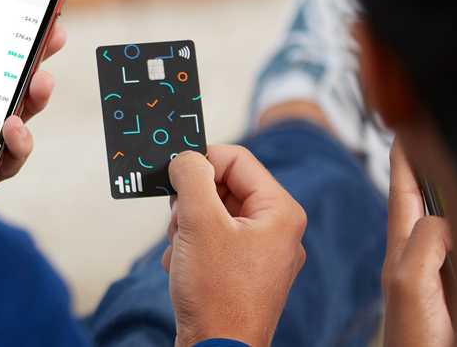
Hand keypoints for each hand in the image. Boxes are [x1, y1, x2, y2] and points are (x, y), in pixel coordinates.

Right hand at [162, 146, 306, 346]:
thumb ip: (192, 177)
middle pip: (224, 186)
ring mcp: (261, 254)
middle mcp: (277, 231)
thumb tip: (186, 158)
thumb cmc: (219, 298)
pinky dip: (192, 247)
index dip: (202, 162)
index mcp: (280, 212)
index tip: (176, 174)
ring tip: (182, 249)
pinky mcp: (243, 272)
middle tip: (180, 221)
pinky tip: (184, 266)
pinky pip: (213, 239)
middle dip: (193, 201)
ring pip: (214, 213)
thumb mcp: (199, 223)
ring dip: (188, 225)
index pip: (237, 159)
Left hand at [383, 141, 453, 346]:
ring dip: (450, 194)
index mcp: (403, 249)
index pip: (403, 191)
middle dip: (430, 167)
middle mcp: (420, 257)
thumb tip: (446, 217)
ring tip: (456, 164)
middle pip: (424, 201)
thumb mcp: (410, 281)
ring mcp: (439, 275)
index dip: (405, 156)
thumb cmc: (414, 339)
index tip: (406, 122)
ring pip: (444, 223)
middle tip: (434, 132)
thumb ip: (425, 242)